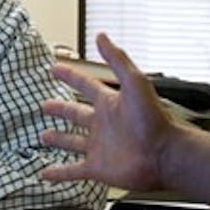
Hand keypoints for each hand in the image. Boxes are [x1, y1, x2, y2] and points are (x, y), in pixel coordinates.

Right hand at [40, 32, 179, 190]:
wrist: (165, 155)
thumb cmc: (154, 119)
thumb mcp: (134, 82)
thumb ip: (117, 59)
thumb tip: (102, 36)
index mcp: (109, 103)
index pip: (85, 85)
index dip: (70, 77)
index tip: (56, 69)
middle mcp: (102, 124)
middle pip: (75, 114)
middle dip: (60, 109)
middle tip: (46, 106)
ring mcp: (99, 147)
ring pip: (72, 141)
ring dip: (59, 139)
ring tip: (44, 137)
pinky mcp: (97, 168)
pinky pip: (73, 170)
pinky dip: (59, 172)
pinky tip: (47, 173)